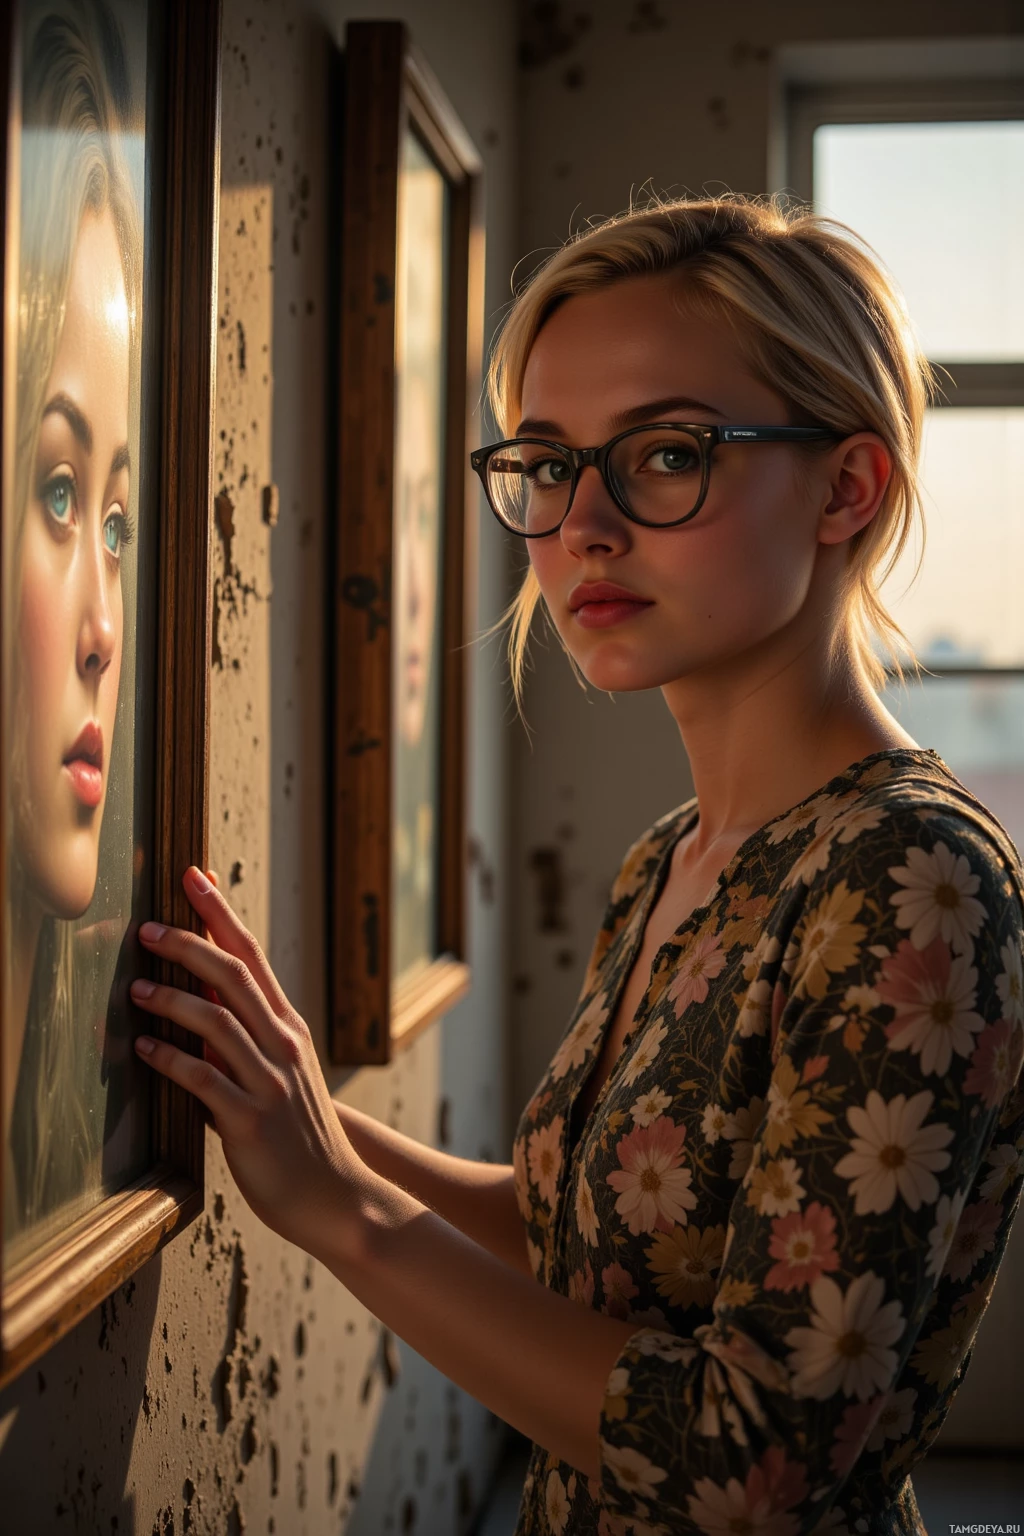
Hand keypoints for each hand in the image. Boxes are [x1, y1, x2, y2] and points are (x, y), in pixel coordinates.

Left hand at [131, 866, 363, 1254]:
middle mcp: (282, 1045)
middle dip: (189, 943)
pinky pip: (202, 1080)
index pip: (253, 955)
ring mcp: (268, 1081)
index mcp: (289, 1027)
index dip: (221, 913)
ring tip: (137, 987)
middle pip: (234, 976)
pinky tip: (143, 1050)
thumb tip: (198, 999)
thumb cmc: (300, 1134)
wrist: (336, 1195)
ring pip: (216, 1021)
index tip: (194, 876)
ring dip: (172, 1000)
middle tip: (150, 927)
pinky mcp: (249, 1121)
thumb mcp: (280, 1072)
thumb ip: (244, 1036)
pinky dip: (169, 1060)